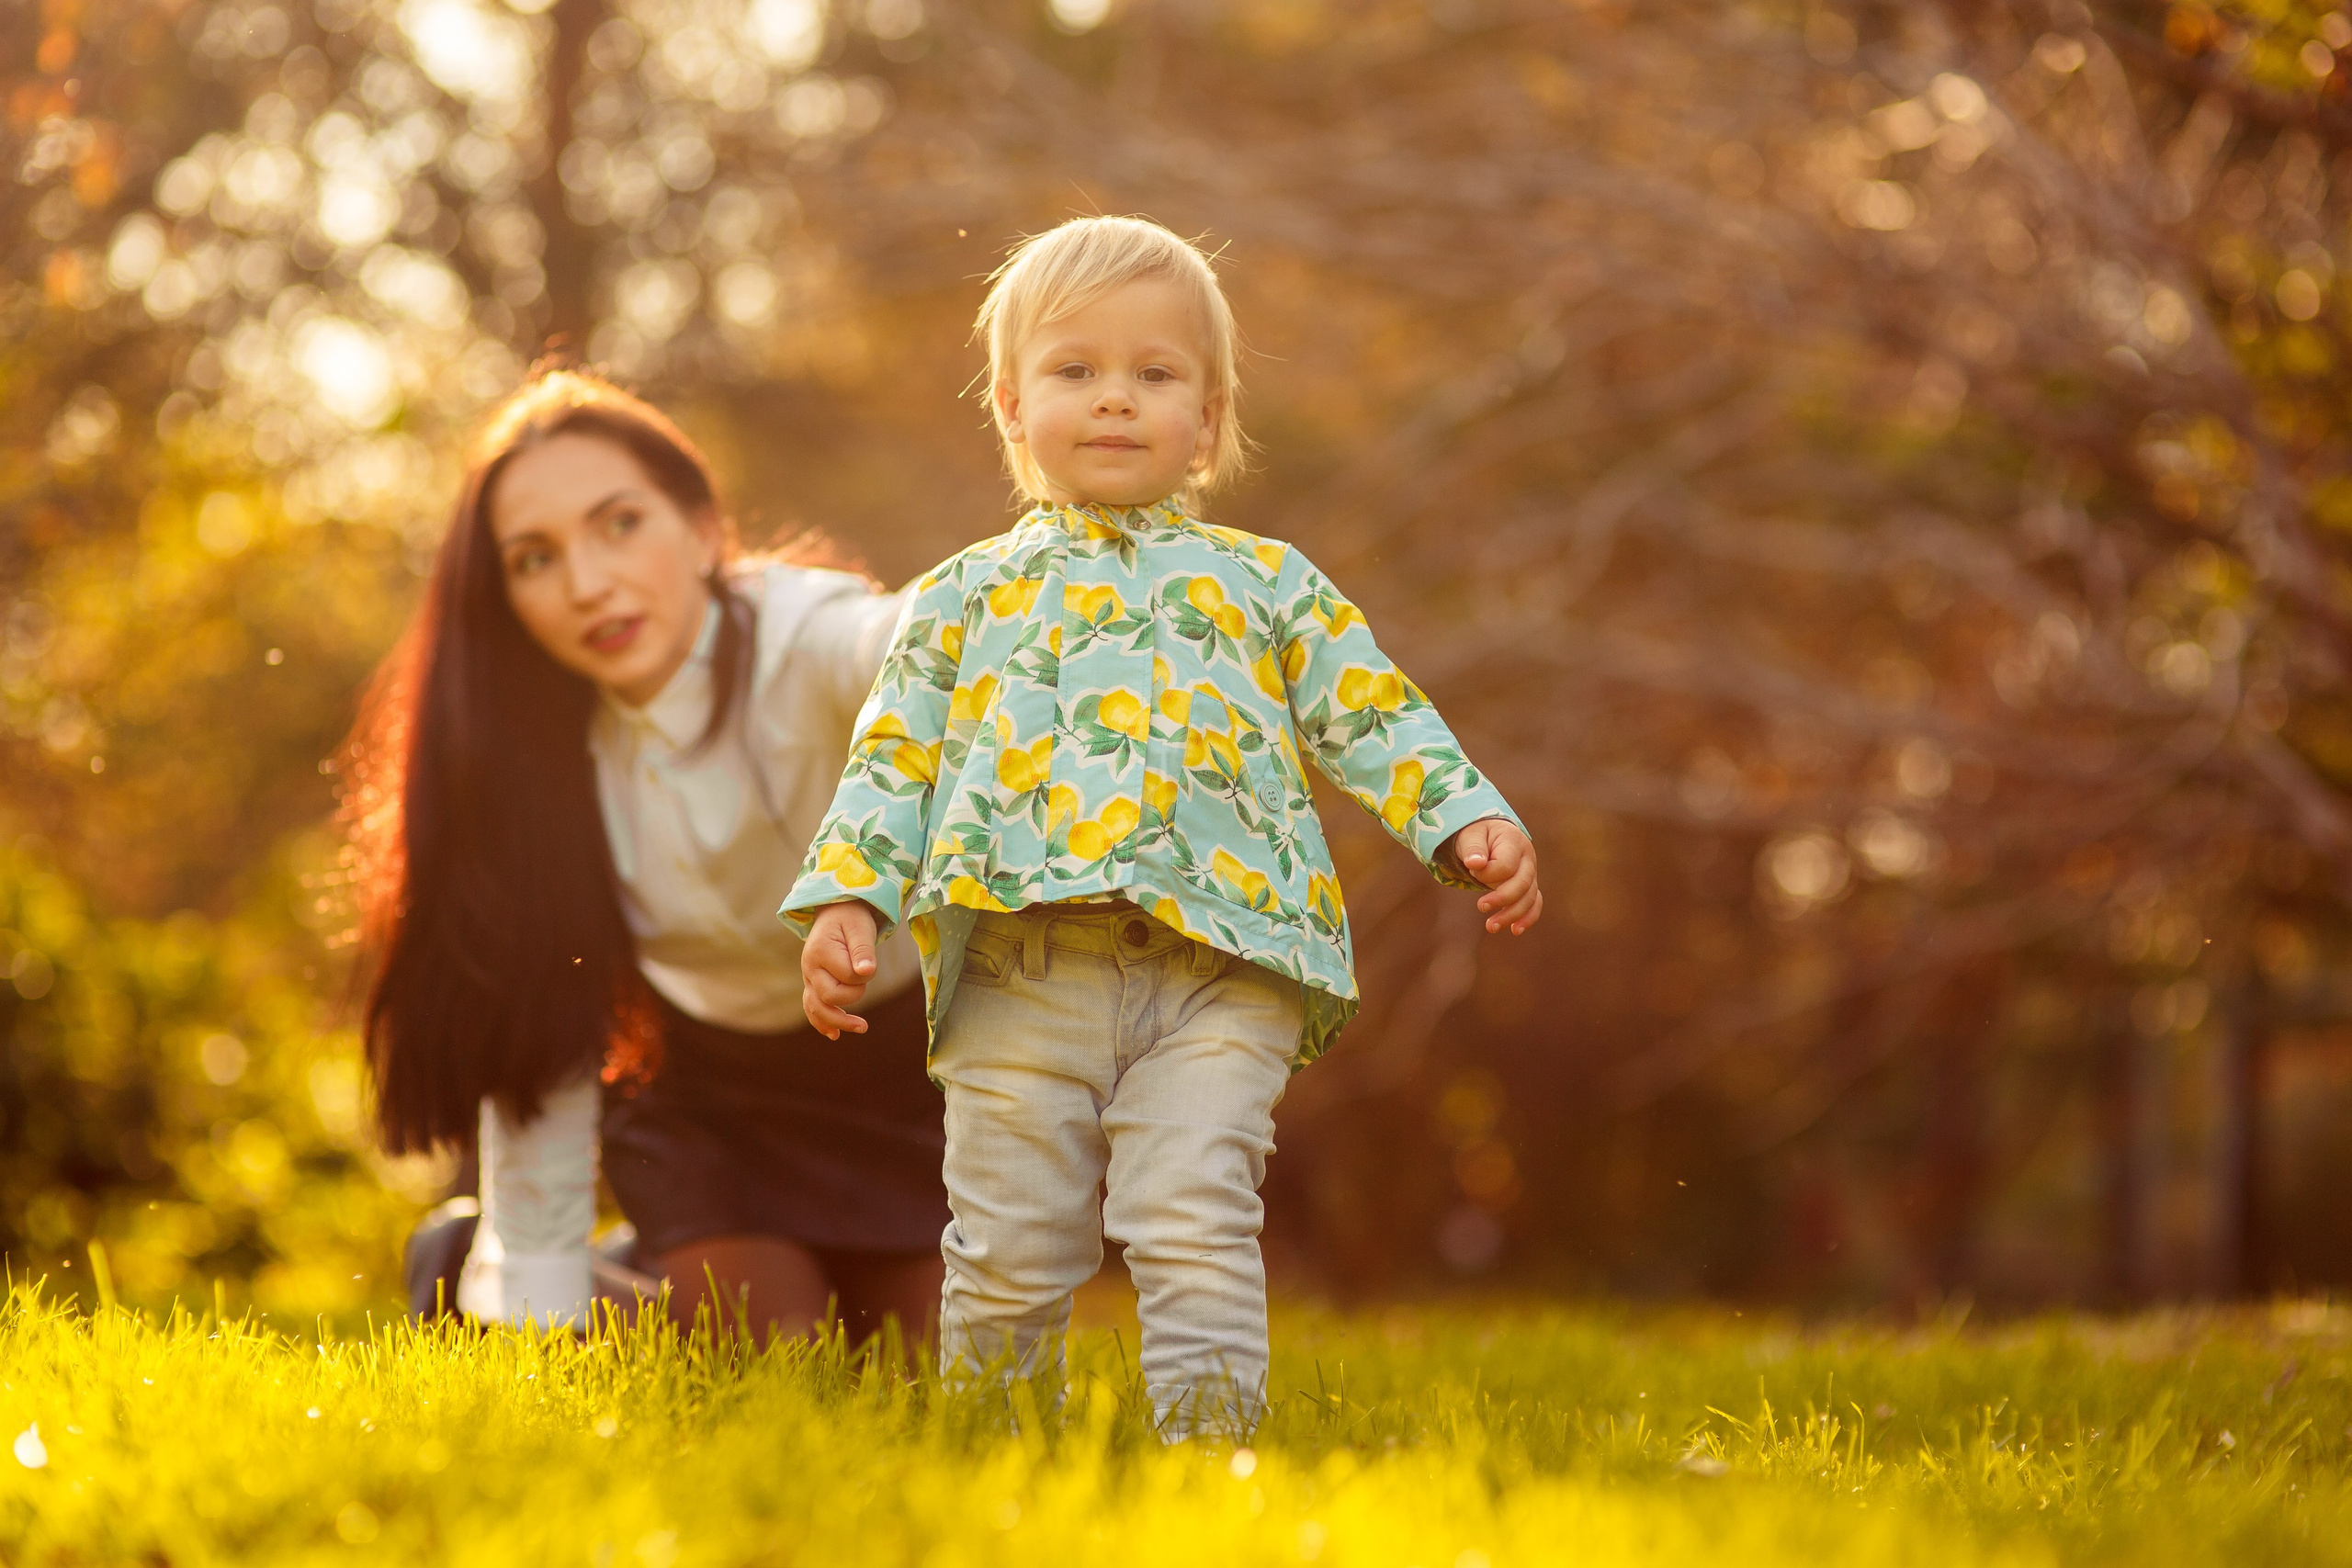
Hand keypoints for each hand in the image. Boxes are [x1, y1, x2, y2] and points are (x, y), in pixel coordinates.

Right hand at [800, 901, 879, 1038]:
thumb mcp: (860, 928)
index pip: (846, 977)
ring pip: (817, 1008)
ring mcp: (808, 978)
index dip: (863, 976)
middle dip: (854, 995)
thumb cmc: (851, 918)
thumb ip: (863, 950)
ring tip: (863, 1028)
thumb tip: (866, 973)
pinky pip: (811, 1008)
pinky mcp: (812, 984)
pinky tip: (834, 1035)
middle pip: (830, 996)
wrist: (835, 912)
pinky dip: (822, 1023)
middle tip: (866, 980)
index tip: (869, 964)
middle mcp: (809, 967)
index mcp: (820, 951)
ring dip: (838, 1021)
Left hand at [1447, 819, 1541, 934]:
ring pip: (1530, 898)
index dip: (1487, 874)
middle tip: (1480, 906)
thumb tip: (1475, 863)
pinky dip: (1527, 918)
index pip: (1506, 866)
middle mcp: (1527, 859)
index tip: (1471, 868)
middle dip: (1502, 899)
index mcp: (1514, 842)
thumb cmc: (1478, 834)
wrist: (1489, 835)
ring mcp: (1531, 873)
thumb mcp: (1471, 835)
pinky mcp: (1528, 886)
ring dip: (1512, 914)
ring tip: (1491, 927)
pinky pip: (1534, 904)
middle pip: (1523, 884)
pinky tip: (1515, 930)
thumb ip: (1473, 849)